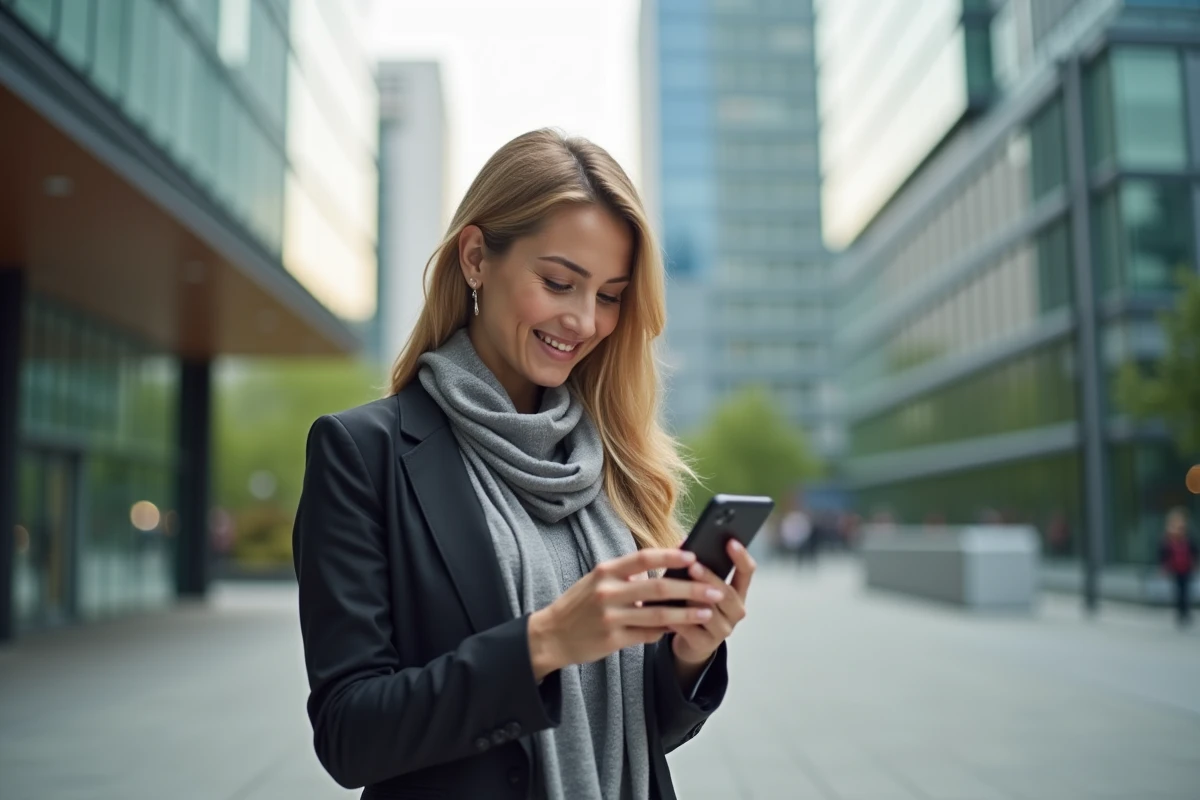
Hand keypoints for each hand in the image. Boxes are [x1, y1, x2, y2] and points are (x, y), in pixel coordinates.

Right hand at [528, 549, 725, 680]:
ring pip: (657, 615)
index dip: (670, 556)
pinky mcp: (612, 640)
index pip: (643, 557)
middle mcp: (607, 592)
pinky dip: (665, 631)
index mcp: (605, 571)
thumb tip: (662, 567)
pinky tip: (680, 628)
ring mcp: (610, 617)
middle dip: (690, 589)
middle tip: (714, 589)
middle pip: (658, 588)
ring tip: (707, 612)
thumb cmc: (579, 605)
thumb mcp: (597, 580)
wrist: (550, 635)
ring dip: (686, 614)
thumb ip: (627, 574)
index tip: (694, 556)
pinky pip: (647, 635)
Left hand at [670, 539, 755, 667]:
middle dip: (709, 578)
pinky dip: (678, 620)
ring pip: (709, 612)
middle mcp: (736, 611)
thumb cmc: (695, 605)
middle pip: (727, 593)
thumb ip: (697, 566)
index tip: (731, 541)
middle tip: (693, 565)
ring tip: (676, 587)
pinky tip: (664, 611)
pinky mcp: (706, 644)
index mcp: (738, 592)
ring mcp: (724, 630)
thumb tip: (683, 542)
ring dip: (692, 599)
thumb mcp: (700, 586)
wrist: (692, 642)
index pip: (747, 572)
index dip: (741, 556)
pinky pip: (691, 630)